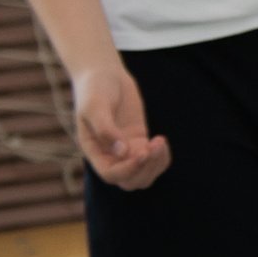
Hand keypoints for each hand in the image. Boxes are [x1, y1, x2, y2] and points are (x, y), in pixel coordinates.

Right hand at [72, 62, 170, 189]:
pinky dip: (162, 158)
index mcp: (95, 151)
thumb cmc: (95, 88)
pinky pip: (154, 161)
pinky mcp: (140, 142)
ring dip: (156, 164)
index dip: (128, 170)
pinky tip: (161, 140)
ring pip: (144, 175)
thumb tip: (121, 152)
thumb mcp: (95, 105)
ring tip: (159, 141)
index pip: (111, 174)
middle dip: (145, 169)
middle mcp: (110, 155)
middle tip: (153, 145)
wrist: (104, 74)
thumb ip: (105, 128)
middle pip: (130, 182)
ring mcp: (127, 150)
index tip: (142, 152)